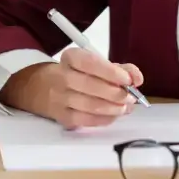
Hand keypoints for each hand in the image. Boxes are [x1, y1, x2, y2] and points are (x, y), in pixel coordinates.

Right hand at [6, 48, 143, 129]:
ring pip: (90, 105)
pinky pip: (86, 120)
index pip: (90, 62)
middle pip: (90, 86)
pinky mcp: (61, 117)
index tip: (128, 80)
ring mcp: (60, 98)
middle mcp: (61, 76)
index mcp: (70, 58)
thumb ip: (119, 69)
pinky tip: (113, 115)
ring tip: (125, 107)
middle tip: (131, 97)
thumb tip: (137, 79)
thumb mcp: (94, 65)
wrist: (40, 88)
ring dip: (113, 108)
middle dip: (115, 93)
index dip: (111, 72)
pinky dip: (104, 119)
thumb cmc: (75, 74)